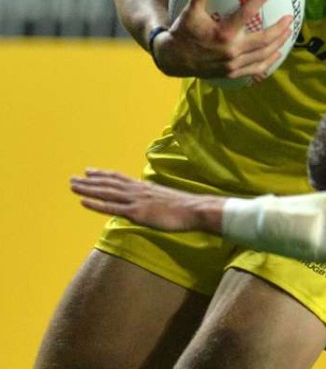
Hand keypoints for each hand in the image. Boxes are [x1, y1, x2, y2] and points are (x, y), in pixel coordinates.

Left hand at [70, 169, 218, 232]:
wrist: (194, 209)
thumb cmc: (184, 206)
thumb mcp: (166, 198)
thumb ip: (153, 198)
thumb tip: (148, 202)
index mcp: (144, 187)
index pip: (119, 178)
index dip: (103, 175)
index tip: (90, 171)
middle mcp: (137, 190)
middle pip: (109, 183)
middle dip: (90, 181)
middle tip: (73, 178)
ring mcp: (136, 201)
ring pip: (107, 193)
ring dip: (88, 189)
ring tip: (73, 185)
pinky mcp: (137, 212)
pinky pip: (112, 208)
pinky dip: (96, 204)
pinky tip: (83, 201)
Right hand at [154, 0, 292, 79]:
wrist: (174, 59)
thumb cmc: (183, 32)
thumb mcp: (189, 13)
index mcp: (223, 34)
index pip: (246, 14)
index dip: (259, 0)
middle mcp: (231, 51)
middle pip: (264, 40)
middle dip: (279, 29)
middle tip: (290, 19)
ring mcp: (233, 64)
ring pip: (263, 56)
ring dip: (278, 45)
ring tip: (288, 34)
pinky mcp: (232, 73)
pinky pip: (255, 69)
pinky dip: (268, 62)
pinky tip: (276, 54)